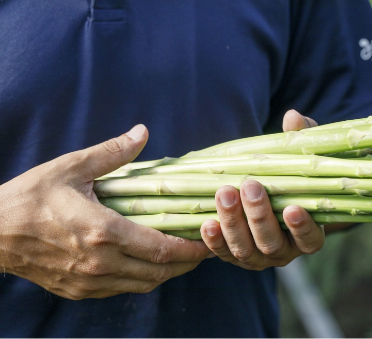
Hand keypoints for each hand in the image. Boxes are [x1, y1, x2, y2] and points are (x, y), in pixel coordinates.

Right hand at [0, 125, 209, 298]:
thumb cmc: (31, 197)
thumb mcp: (71, 167)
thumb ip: (112, 153)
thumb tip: (142, 132)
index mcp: (103, 232)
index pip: (161, 249)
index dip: (191, 249)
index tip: (208, 241)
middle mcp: (100, 263)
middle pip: (159, 272)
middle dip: (187, 264)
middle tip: (204, 250)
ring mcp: (89, 281)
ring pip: (143, 285)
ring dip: (167, 273)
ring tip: (182, 258)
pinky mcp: (79, 291)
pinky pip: (122, 290)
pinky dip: (142, 279)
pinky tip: (148, 264)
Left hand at [200, 109, 323, 269]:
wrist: (265, 193)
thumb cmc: (289, 174)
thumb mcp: (299, 156)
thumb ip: (302, 139)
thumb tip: (293, 118)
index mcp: (307, 233)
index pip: (310, 238)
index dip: (303, 227)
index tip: (292, 208)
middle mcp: (284, 251)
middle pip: (272, 243)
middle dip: (259, 216)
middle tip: (250, 186)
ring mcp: (257, 257)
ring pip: (245, 250)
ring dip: (233, 223)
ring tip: (225, 193)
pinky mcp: (233, 256)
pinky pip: (222, 254)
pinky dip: (214, 241)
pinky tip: (206, 222)